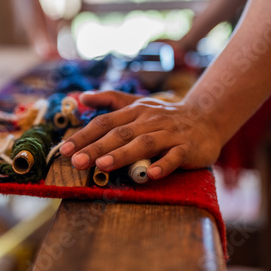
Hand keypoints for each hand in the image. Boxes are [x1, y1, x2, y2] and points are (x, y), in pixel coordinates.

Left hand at [59, 91, 221, 179]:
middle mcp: (149, 120)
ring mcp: (169, 133)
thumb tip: (82, 97)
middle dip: (96, 147)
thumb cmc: (163, 115)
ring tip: (103, 165)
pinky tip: (149, 174)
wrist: (205, 117)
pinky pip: (175, 157)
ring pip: (144, 143)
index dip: (84, 135)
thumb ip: (109, 100)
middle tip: (77, 161)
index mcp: (134, 111)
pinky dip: (163, 165)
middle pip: (119, 133)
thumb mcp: (136, 104)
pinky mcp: (187, 147)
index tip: (65, 149)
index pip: (104, 122)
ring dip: (122, 154)